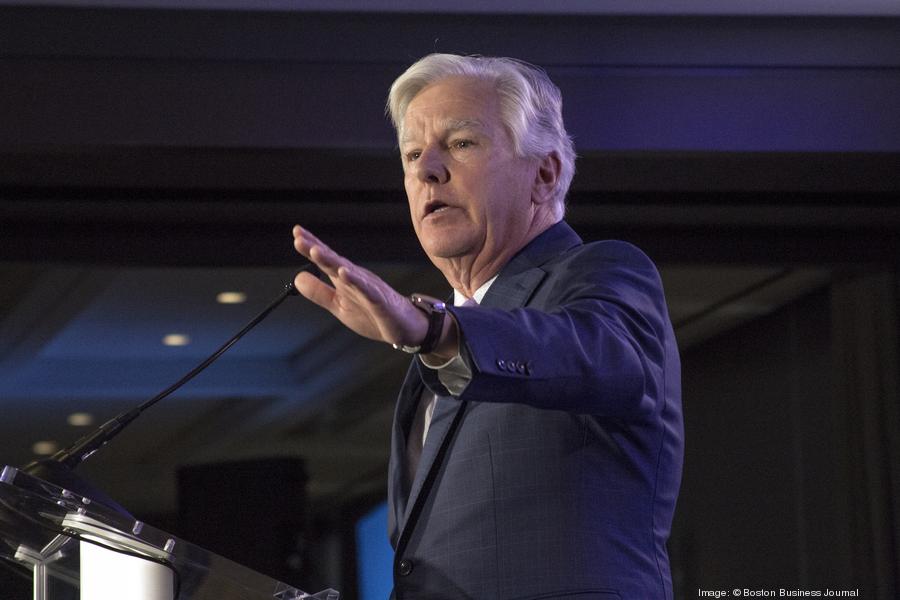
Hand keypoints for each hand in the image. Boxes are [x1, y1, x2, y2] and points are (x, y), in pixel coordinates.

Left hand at [292, 225, 456, 355]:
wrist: (406, 328)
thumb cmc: (372, 314)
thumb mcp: (339, 306)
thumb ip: (319, 292)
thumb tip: (296, 278)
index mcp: (346, 279)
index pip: (327, 261)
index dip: (311, 247)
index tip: (296, 232)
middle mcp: (357, 279)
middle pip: (335, 262)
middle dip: (317, 249)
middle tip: (299, 237)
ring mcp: (369, 289)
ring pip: (349, 273)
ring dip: (332, 261)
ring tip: (316, 251)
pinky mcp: (380, 302)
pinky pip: (367, 291)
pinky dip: (356, 281)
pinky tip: (345, 273)